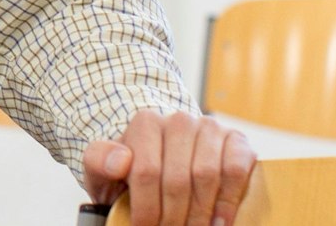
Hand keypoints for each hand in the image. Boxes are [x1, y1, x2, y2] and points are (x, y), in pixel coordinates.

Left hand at [81, 110, 255, 225]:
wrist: (163, 163)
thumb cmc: (130, 172)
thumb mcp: (103, 169)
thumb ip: (99, 160)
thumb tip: (121, 162)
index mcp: (145, 123)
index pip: (147, 172)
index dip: (147, 209)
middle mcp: (179, 120)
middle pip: (178, 179)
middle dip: (173, 217)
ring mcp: (210, 128)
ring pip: (207, 175)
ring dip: (199, 214)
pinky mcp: (236, 141)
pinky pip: (236, 170)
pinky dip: (228, 201)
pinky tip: (218, 223)